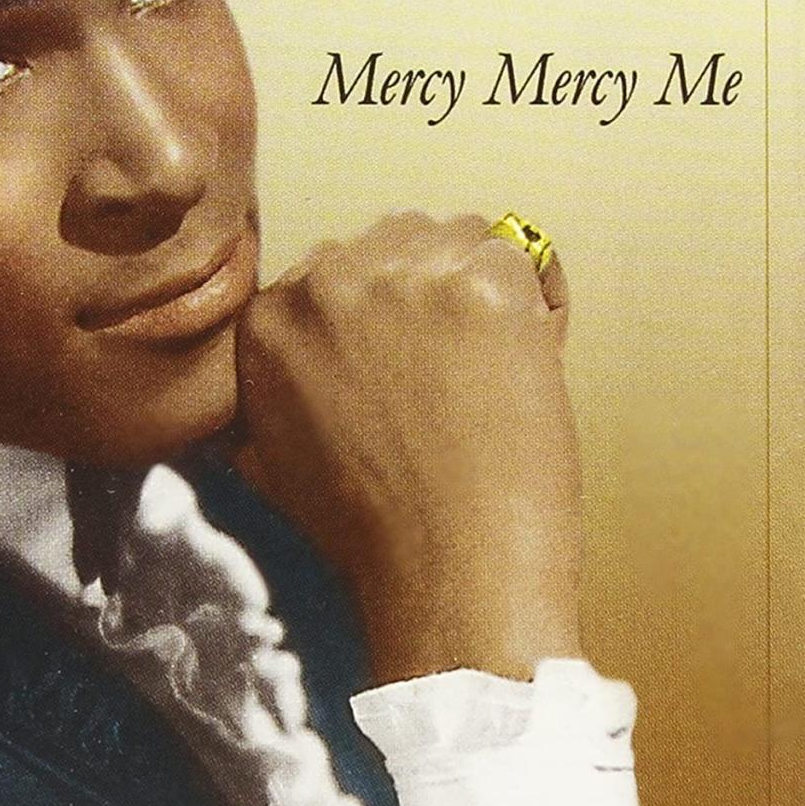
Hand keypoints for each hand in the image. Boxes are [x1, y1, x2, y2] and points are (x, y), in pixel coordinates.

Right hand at [234, 211, 581, 683]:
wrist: (444, 570)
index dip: (381, 308)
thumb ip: (272, 383)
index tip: (408, 348)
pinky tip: (529, 356)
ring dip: (477, 283)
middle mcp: (324, 280)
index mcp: (268, 317)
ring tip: (490, 358)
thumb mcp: (269, 452)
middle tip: (452, 356)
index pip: (333, 266)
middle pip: (394, 237)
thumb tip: (290, 358)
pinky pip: (520, 256)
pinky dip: (536, 300)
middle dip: (426, 285)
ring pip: (459, 235)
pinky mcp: (479, 287)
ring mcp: (402, 278)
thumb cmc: (365, 528)